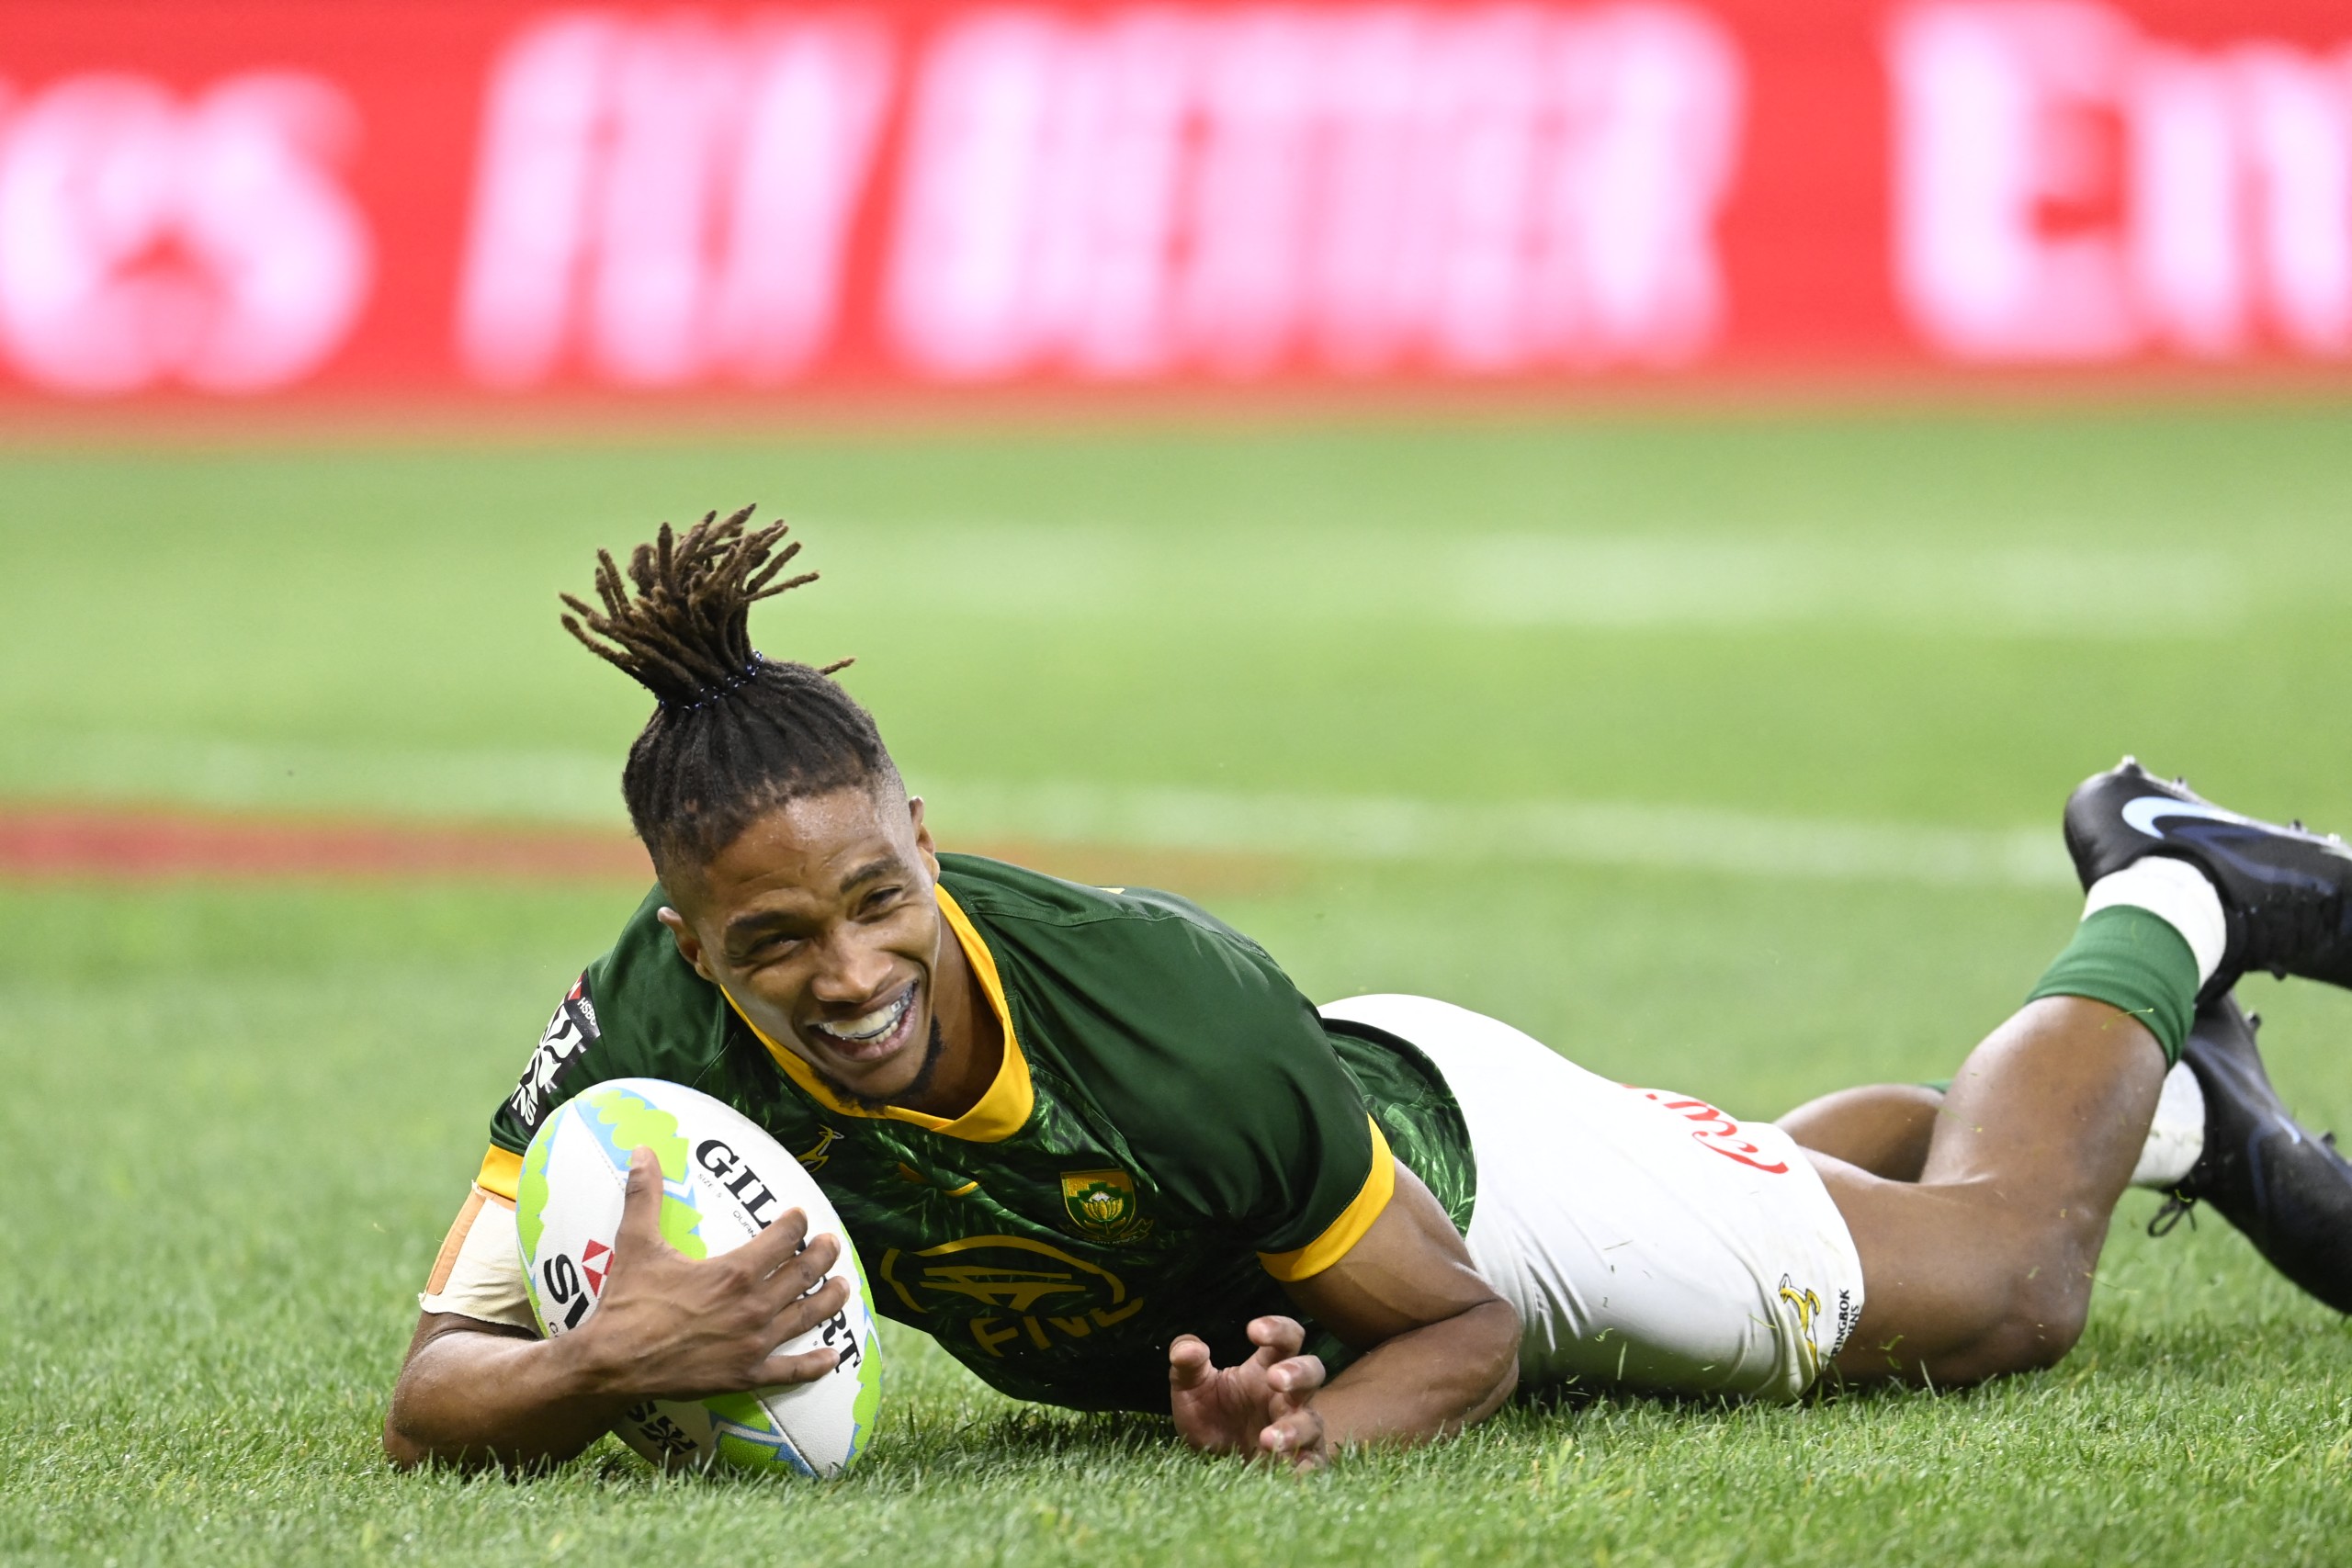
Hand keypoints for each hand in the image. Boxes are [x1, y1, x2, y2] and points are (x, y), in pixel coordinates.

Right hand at [563, 1146, 849, 1402]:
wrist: (612, 1364)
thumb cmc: (627, 1303)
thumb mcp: (637, 1243)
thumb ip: (644, 1195)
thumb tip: (640, 1150)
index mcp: (735, 1272)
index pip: (783, 1239)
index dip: (796, 1224)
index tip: (800, 1217)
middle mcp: (754, 1306)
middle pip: (803, 1274)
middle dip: (822, 1256)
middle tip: (832, 1244)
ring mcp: (754, 1343)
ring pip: (806, 1317)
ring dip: (829, 1300)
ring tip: (843, 1287)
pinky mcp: (746, 1375)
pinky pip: (789, 1371)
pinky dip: (813, 1365)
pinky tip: (832, 1358)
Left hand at [1168, 1316, 1328, 1470]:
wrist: (1210, 1462)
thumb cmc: (1209, 1414)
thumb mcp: (1190, 1387)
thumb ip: (1186, 1364)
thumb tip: (1187, 1349)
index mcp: (1265, 1368)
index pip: (1286, 1338)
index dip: (1277, 1329)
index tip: (1253, 1331)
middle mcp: (1287, 1395)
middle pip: (1313, 1371)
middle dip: (1298, 1372)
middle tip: (1274, 1379)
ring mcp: (1298, 1428)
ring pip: (1312, 1420)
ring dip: (1294, 1428)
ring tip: (1267, 1438)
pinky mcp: (1299, 1461)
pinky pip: (1312, 1463)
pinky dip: (1304, 1468)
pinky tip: (1289, 1473)